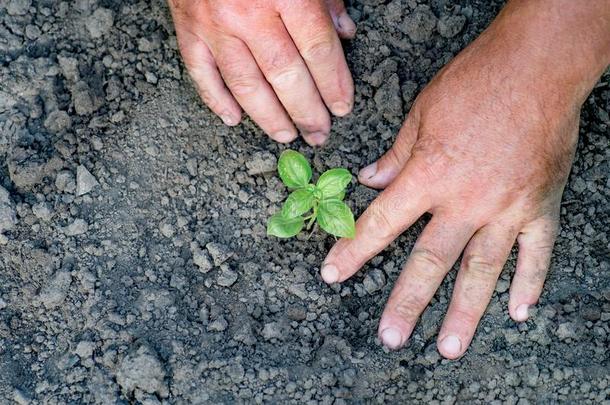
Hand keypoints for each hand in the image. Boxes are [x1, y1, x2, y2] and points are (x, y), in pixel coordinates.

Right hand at [168, 0, 355, 145]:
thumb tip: (344, 33)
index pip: (316, 48)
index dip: (333, 83)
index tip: (342, 107)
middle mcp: (248, 13)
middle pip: (285, 75)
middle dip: (306, 110)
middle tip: (319, 133)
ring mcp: (214, 25)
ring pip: (245, 84)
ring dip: (268, 116)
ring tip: (286, 135)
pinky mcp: (188, 29)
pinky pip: (201, 73)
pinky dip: (216, 100)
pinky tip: (233, 120)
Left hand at [321, 0, 609, 357]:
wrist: (538, 66)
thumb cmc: (475, 82)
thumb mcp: (421, 113)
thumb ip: (396, 155)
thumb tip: (370, 180)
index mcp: (429, 176)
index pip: (382, 223)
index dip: (353, 250)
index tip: (333, 274)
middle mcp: (465, 201)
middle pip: (430, 261)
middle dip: (407, 302)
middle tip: (390, 337)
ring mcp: (506, 208)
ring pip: (481, 270)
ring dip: (465, 313)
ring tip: (448, 347)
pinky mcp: (539, 206)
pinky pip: (536, 253)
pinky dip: (529, 283)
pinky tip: (518, 312)